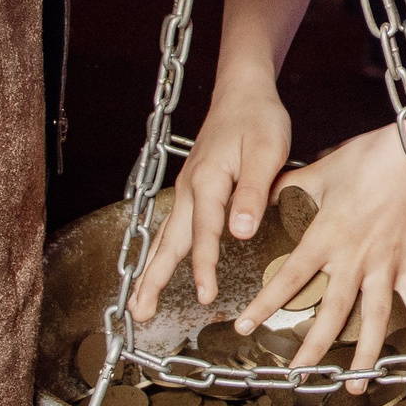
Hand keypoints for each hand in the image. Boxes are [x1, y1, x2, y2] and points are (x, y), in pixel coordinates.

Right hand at [130, 82, 293, 321]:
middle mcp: (189, 188)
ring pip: (165, 236)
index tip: (206, 296)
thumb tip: (241, 232)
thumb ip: (253, 192)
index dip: (205, 266)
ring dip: (151, 270)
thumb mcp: (266, 152)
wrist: (242, 91)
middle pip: (168, 241)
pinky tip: (160, 265)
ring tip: (139, 302)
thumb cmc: (258, 118)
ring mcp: (186, 188)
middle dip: (153, 279)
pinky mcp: (191, 188)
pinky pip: (172, 226)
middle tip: (140, 313)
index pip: (204, 232)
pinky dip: (162, 251)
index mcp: (208, 181)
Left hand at [226, 124, 405, 390]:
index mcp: (326, 237)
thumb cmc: (367, 158)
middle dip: (314, 346)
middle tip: (298, 373)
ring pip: (374, 317)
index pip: (289, 279)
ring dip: (365, 353)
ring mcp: (386, 264)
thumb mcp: (319, 171)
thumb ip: (289, 187)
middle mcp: (354, 258)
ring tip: (355, 383)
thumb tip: (261, 194)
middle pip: (331, 312)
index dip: (265, 306)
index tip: (245, 327)